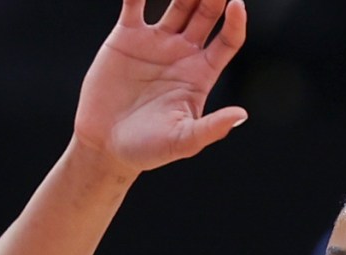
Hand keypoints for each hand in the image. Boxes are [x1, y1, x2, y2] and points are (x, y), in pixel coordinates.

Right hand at [75, 0, 249, 173]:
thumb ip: (211, 128)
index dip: (236, 21)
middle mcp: (182, 52)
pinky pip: (135, 4)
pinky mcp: (126, 37)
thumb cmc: (146, 149)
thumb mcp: (182, 141)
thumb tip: (242, 115)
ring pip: (178, 3)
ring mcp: (155, 42)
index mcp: (200, 73)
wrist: (104, 146)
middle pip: (206, 13)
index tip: (236, 4)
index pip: (228, 40)